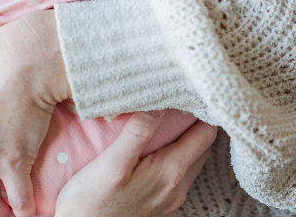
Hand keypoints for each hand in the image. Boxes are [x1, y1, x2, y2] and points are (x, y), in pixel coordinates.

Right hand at [55, 113, 217, 216]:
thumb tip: (154, 108)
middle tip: (180, 99)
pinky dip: (175, 154)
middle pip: (202, 146)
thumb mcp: (110, 164)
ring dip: (186, 138)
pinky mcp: (159, 204)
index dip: (203, 110)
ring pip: (191, 159)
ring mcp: (170, 198)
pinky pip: (178, 172)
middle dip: (196, 122)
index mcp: (171, 172)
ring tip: (168, 118)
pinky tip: (156, 146)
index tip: (190, 92)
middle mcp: (177, 187)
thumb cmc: (89, 204)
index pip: (206, 134)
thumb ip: (136, 134)